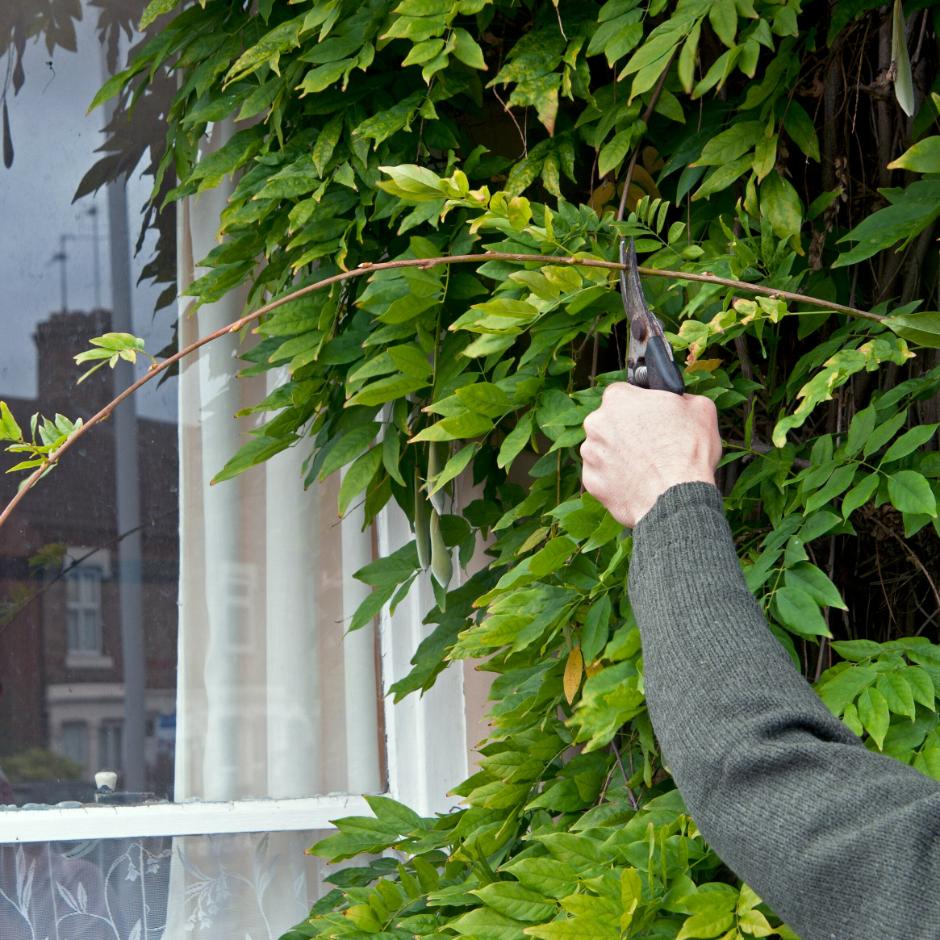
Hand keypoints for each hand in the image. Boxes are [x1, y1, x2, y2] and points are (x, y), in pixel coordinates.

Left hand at [580, 383, 720, 526]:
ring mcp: (590, 454)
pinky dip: (616, 479)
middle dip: (629, 431)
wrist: (677, 498)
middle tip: (653, 445)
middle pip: (611, 422)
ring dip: (621, 455)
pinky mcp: (591, 482)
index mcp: (617, 398)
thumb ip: (681, 397)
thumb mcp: (700, 409)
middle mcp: (596, 423)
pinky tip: (637, 483)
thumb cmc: (687, 453)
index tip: (653, 418)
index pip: (625, 394)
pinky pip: (603, 476)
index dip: (642, 406)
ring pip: (604, 450)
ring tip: (648, 467)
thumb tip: (679, 400)